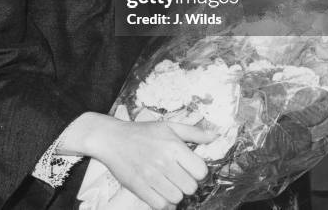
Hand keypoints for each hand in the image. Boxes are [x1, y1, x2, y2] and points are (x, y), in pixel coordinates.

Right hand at [79, 114, 212, 209]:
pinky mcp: (139, 187)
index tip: (189, 167)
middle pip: (191, 187)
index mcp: (173, 145)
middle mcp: (164, 161)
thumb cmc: (142, 132)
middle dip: (186, 183)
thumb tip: (215, 135)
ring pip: (177, 198)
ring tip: (167, 182)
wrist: (112, 138)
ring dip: (175, 193)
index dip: (197, 171)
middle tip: (177, 175)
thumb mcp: (169, 126)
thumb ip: (194, 132)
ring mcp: (151, 176)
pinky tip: (159, 190)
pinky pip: (161, 206)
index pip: (201, 171)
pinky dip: (163, 202)